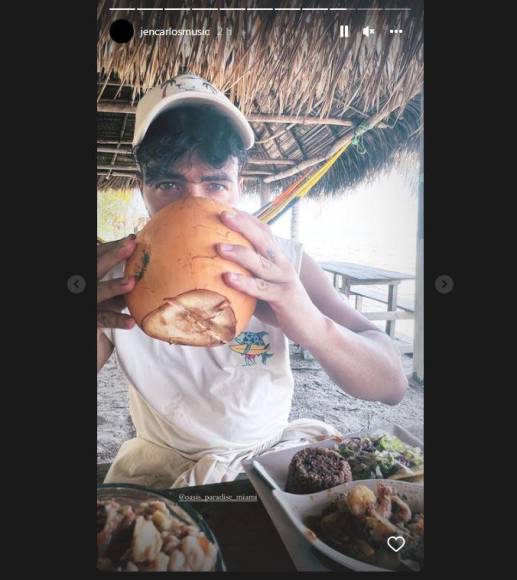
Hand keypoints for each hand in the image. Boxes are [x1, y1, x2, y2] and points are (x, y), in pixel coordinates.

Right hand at [97, 235, 136, 330]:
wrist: (92, 320)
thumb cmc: (101, 301)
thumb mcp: (106, 285)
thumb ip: (116, 269)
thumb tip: (133, 243)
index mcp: (91, 274)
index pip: (98, 255)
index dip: (113, 247)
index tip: (131, 239)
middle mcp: (86, 285)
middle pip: (97, 268)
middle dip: (112, 256)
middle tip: (130, 245)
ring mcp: (91, 303)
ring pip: (99, 293)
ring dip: (114, 287)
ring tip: (131, 282)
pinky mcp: (94, 320)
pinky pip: (106, 319)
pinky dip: (117, 320)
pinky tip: (131, 321)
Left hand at [216, 210, 323, 346]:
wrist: (311, 326)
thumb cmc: (281, 307)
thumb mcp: (264, 288)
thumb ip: (248, 278)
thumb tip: (217, 275)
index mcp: (277, 259)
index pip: (263, 232)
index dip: (247, 219)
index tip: (227, 207)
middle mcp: (282, 264)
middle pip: (262, 239)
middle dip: (243, 225)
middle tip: (223, 214)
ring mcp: (284, 279)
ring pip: (260, 261)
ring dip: (239, 253)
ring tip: (218, 247)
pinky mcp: (283, 296)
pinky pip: (261, 288)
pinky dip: (244, 283)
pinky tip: (228, 278)